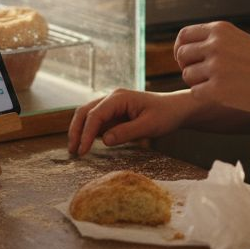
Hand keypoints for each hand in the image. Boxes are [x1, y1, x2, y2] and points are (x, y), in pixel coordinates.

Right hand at [67, 88, 192, 155]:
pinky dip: (88, 132)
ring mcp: (111, 105)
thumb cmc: (166, 115)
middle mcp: (111, 98)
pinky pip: (96, 121)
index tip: (82, 151)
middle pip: (84, 111)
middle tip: (73, 151)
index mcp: (119, 97)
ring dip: (79, 131)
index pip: (95, 115)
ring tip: (76, 150)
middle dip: (76, 130)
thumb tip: (104, 140)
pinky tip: (87, 145)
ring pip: (87, 115)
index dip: (86, 133)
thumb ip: (126, 132)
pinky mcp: (114, 113)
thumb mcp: (149, 126)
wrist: (176, 109)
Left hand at [175, 21, 249, 113]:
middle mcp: (215, 45)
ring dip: (197, 82)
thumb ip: (215, 41)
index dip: (181, 48)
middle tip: (201, 76)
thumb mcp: (239, 40)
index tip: (188, 60)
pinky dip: (204, 96)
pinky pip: (195, 92)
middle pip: (182, 55)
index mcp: (220, 30)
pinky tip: (220, 95)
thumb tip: (185, 48)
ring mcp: (215, 67)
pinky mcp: (217, 89)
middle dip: (187, 66)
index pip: (184, 35)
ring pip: (187, 75)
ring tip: (216, 85)